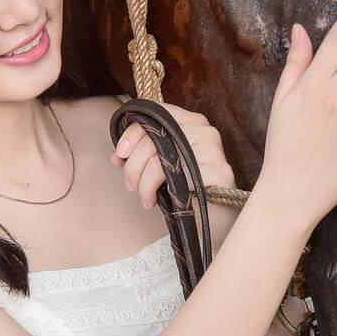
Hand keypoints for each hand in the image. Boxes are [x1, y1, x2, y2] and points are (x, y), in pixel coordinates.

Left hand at [111, 101, 233, 209]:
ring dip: (143, 182)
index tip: (119, 155)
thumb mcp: (159, 167)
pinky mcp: (219, 171)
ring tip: (143, 197)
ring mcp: (214, 150)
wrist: (213, 222)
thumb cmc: (185, 192)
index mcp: (192, 122)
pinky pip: (174, 175)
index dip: (132, 133)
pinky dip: (153, 190)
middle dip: (133, 164)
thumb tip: (117, 155)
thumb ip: (140, 155)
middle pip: (155, 137)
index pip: (157, 113)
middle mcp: (205, 131)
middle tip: (130, 185)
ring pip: (160, 158)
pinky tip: (152, 202)